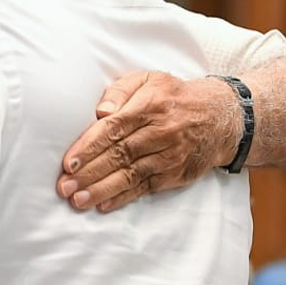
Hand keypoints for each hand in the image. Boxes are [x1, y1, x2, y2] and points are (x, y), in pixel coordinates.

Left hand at [56, 71, 239, 211]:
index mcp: (150, 106)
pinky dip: (123, 198)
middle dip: (89, 173)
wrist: (220, 117)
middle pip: (119, 155)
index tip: (68, 162)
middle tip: (64, 187)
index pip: (114, 129)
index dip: (89, 147)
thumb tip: (101, 112)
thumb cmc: (172, 96)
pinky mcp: (175, 174)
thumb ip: (120, 90)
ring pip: (131, 175)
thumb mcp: (148, 79)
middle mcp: (161, 133)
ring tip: (78, 200)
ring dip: (102, 189)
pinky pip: (146, 188)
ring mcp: (170, 156)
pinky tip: (103, 205)